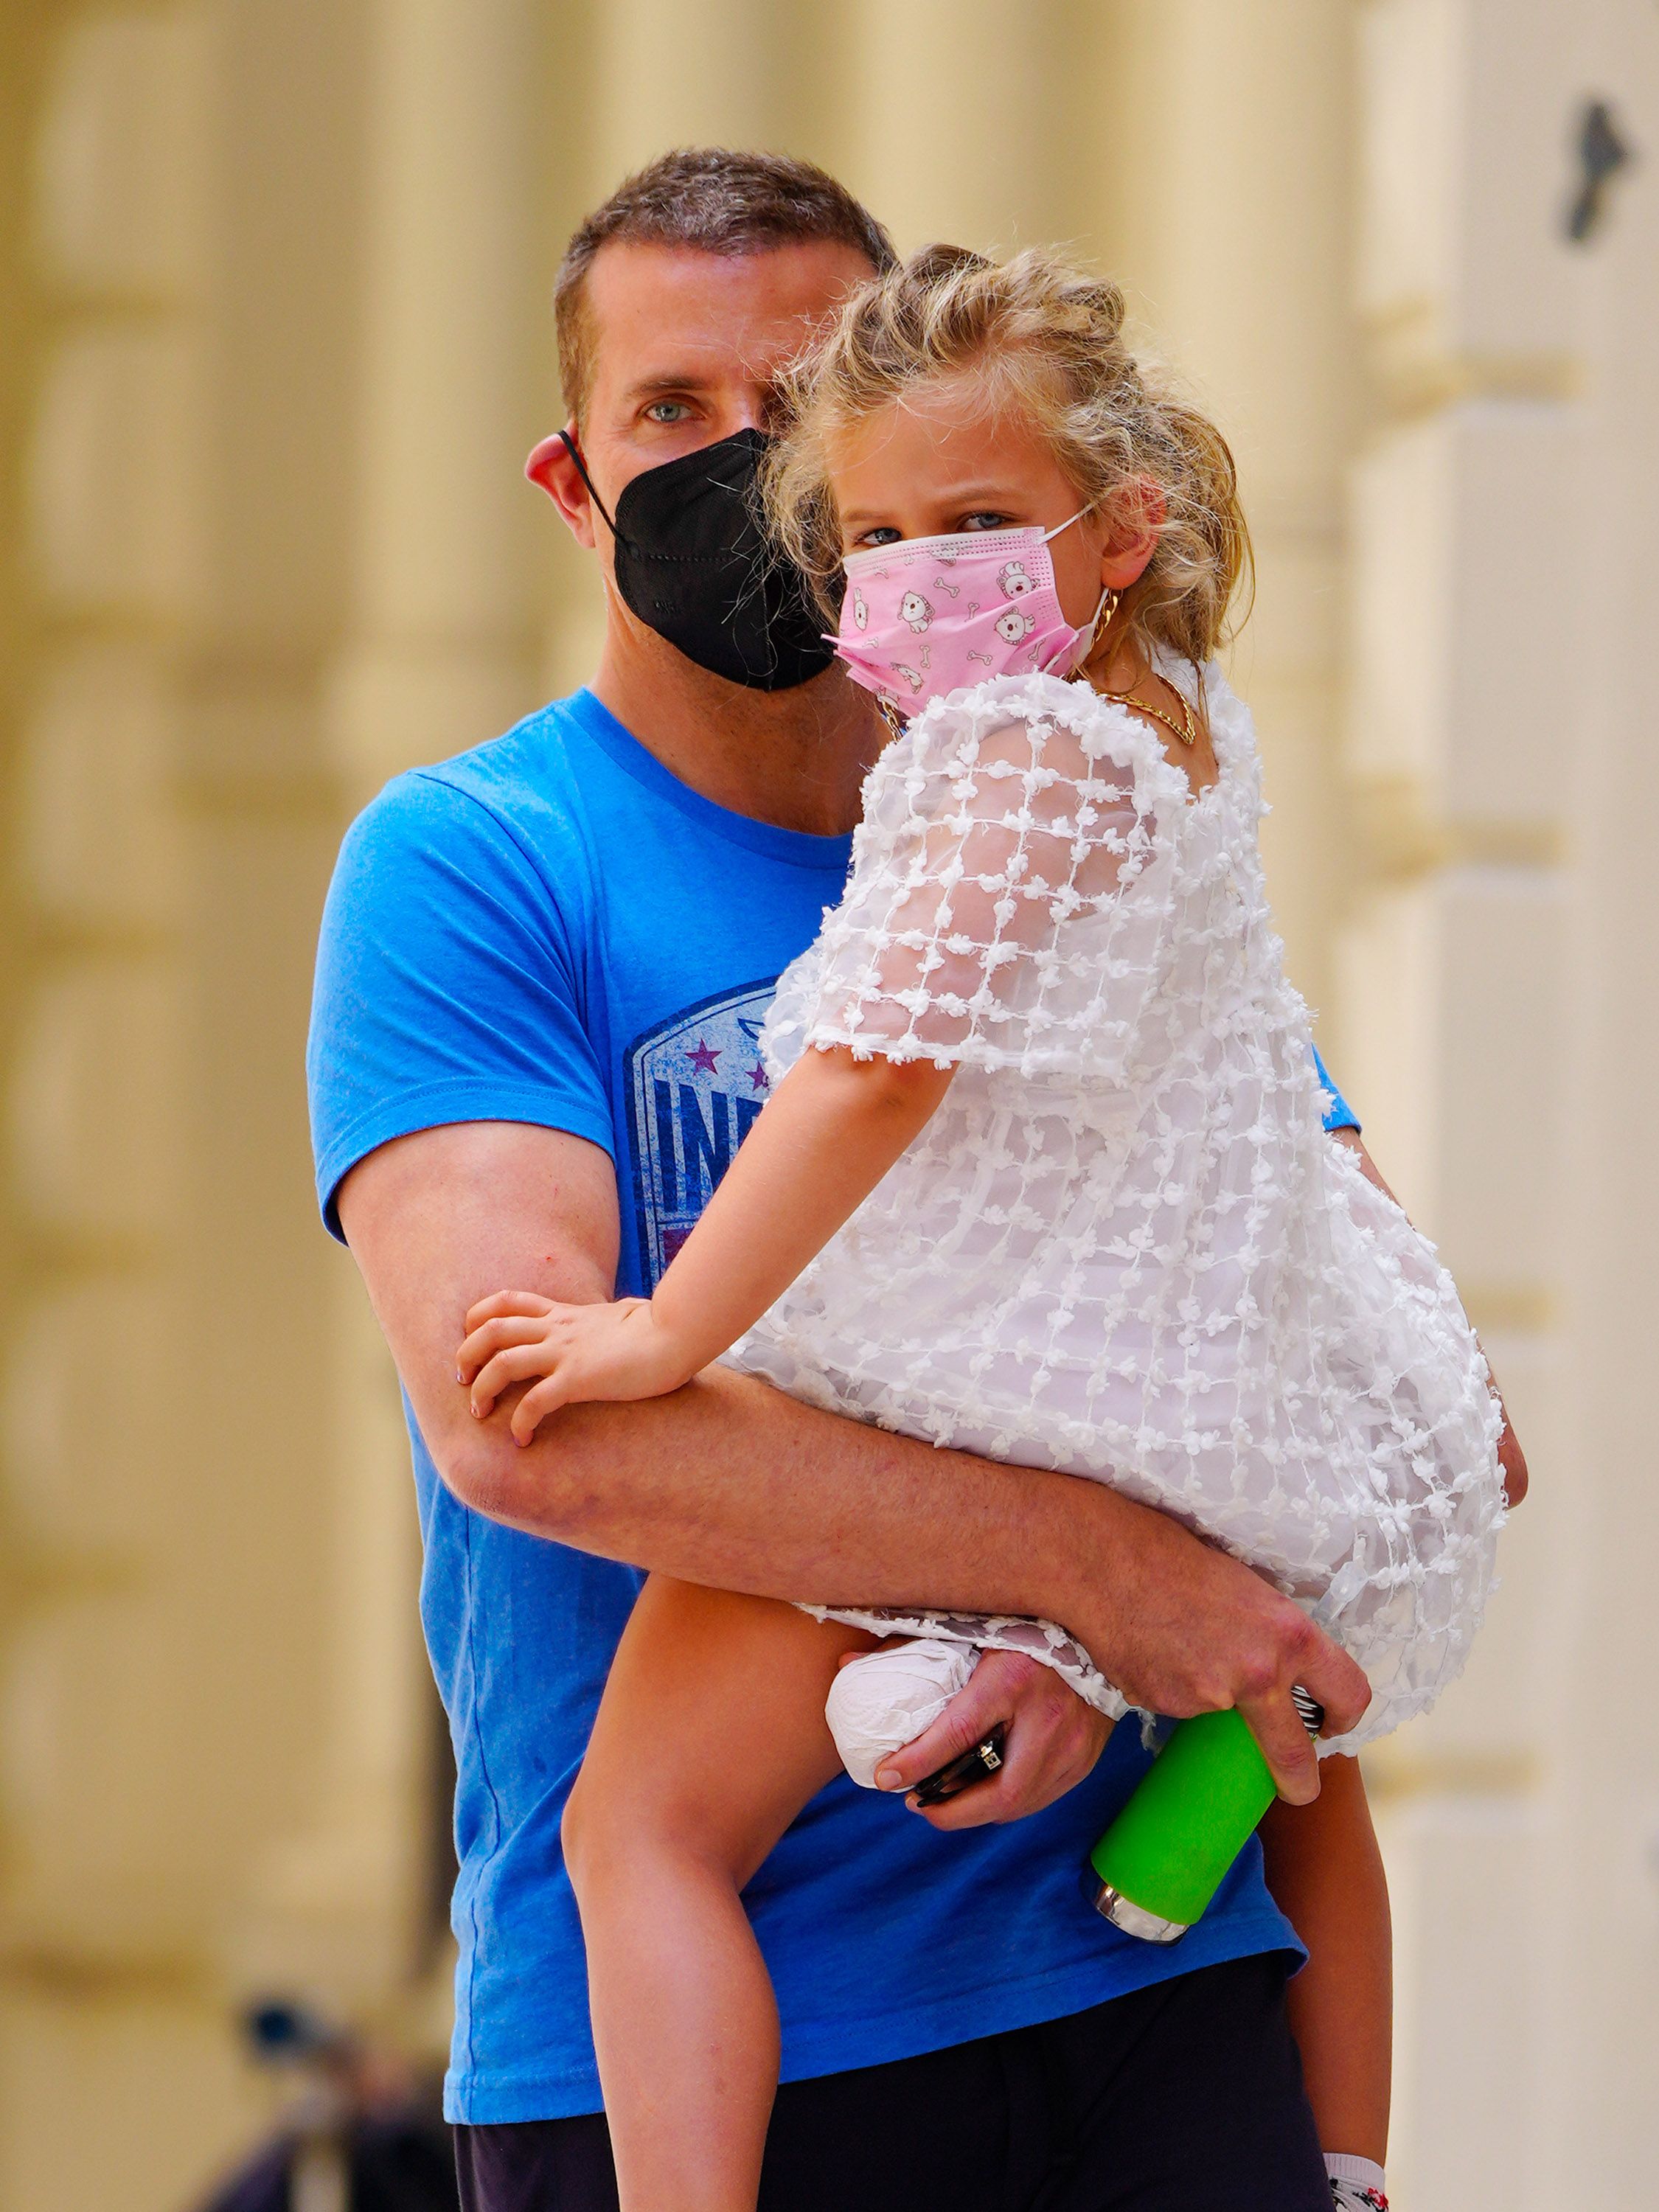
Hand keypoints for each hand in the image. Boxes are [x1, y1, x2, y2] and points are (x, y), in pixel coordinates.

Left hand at [458, 1290, 692, 1441]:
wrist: (677, 1333)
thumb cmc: (660, 1326)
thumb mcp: (625, 1314)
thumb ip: (613, 1316)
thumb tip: (628, 1313)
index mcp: (564, 1313)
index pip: (506, 1302)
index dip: (478, 1318)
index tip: (471, 1339)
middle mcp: (557, 1329)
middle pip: (490, 1330)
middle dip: (466, 1355)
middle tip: (463, 1381)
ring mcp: (566, 1352)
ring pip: (501, 1363)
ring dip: (482, 1389)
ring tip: (480, 1412)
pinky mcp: (579, 1379)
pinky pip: (534, 1402)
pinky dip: (519, 1422)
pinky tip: (522, 1439)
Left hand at [860, 1650, 1113, 1830]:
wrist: (1097, 1631)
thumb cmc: (1025, 1623)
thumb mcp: (971, 1628)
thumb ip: (914, 1648)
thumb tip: (848, 1665)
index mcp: (1013, 1679)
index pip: (958, 1733)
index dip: (918, 1761)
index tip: (885, 1776)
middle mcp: (1047, 1719)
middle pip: (996, 1792)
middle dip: (949, 1810)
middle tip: (915, 1803)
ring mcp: (1072, 1746)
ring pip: (1019, 1804)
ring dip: (976, 1813)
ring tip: (942, 1803)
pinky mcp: (1085, 1760)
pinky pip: (1040, 1798)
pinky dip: (1006, 1803)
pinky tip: (983, 1793)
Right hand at [1061, 1489, 1372, 1805]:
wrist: (1111, 1563)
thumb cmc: (1182, 1562)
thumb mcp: (1253, 1592)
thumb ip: (1278, 1637)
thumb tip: (1290, 1674)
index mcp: (1291, 1636)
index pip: (1349, 1694)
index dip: (1346, 1717)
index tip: (1332, 1727)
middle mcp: (1260, 1673)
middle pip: (1294, 1753)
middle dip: (1299, 1780)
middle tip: (1297, 1786)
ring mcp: (1212, 1696)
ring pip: (1226, 1719)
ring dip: (1213, 1699)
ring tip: (1182, 1648)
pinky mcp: (1170, 1706)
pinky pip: (1182, 1708)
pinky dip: (1174, 1690)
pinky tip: (1157, 1652)